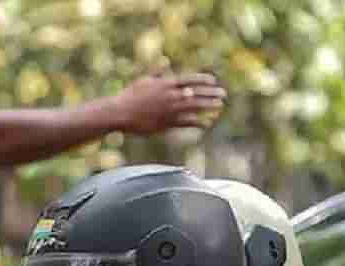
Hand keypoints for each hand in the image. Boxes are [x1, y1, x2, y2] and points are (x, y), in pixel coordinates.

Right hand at [111, 72, 225, 133]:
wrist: (120, 113)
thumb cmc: (129, 95)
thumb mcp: (144, 80)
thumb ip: (157, 72)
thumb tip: (165, 62)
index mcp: (166, 83)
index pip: (189, 79)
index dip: (203, 80)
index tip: (213, 80)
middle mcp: (171, 95)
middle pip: (196, 93)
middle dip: (211, 93)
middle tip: (223, 94)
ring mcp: (170, 110)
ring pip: (194, 107)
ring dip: (209, 106)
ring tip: (220, 106)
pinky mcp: (166, 123)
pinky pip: (186, 122)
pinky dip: (197, 122)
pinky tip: (206, 123)